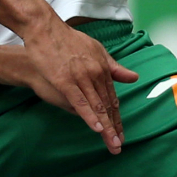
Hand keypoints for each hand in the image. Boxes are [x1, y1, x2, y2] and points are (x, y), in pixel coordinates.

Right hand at [23, 20, 137, 152]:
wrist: (44, 31)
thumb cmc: (67, 41)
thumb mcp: (96, 50)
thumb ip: (113, 67)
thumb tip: (133, 77)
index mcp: (103, 68)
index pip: (112, 98)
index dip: (117, 117)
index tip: (121, 132)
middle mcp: (96, 74)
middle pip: (108, 105)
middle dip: (114, 127)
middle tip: (119, 145)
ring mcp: (81, 77)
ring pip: (97, 106)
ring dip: (105, 127)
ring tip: (112, 143)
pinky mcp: (65, 81)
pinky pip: (80, 101)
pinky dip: (89, 115)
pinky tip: (96, 128)